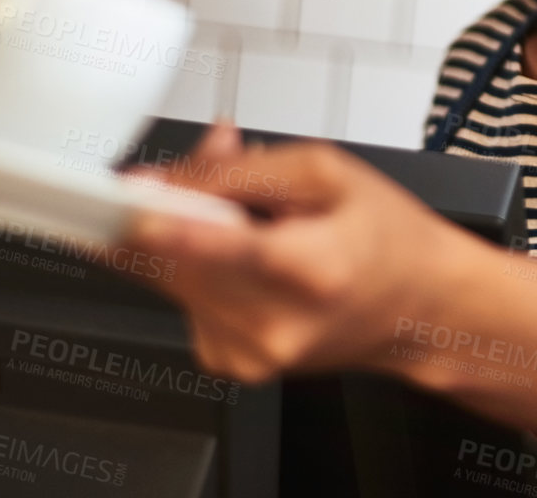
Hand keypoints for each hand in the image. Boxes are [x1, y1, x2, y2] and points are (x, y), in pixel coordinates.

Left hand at [116, 118, 471, 382]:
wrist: (421, 308)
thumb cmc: (385, 239)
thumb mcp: (328, 173)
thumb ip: (241, 170)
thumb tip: (165, 179)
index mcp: (308, 268)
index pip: (211, 249)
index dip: (152, 221)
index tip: (115, 200)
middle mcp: (274, 323)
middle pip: (170, 261)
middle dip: (166, 210)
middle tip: (194, 183)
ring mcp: (250, 352)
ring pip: (167, 279)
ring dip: (182, 241)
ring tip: (247, 229)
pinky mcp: (232, 365)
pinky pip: (183, 303)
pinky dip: (199, 274)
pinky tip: (247, 268)